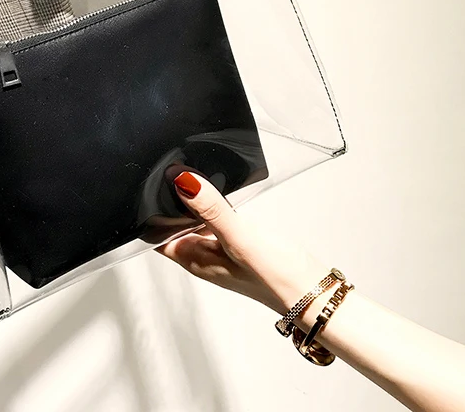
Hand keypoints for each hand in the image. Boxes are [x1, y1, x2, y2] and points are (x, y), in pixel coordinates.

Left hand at [157, 172, 328, 317]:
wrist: (316, 295)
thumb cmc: (278, 279)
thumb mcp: (240, 238)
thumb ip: (210, 210)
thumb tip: (182, 182)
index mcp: (192, 259)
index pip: (154, 233)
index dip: (148, 208)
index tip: (149, 181)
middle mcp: (202, 256)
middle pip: (172, 223)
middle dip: (170, 199)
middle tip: (173, 167)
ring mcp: (220, 250)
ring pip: (195, 220)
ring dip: (193, 201)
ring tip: (196, 174)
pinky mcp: (238, 244)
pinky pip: (216, 220)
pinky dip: (214, 206)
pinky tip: (222, 194)